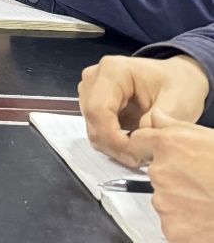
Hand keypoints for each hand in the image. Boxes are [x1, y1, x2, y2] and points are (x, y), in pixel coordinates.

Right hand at [79, 54, 209, 166]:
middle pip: (92, 119)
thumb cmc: (179, 85)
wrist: (178, 78)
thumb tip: (136, 141)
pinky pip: (96, 130)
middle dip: (113, 145)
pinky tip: (132, 146)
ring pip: (92, 127)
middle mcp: (94, 78)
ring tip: (139, 153)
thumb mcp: (177, 102)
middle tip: (140, 159)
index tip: (135, 155)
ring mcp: (91, 90)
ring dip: (112, 146)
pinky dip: (112, 144)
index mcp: (112, 71)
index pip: (98, 109)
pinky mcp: (94, 104)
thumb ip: (156, 121)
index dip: (112, 137)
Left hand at [127, 111, 213, 241]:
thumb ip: (176, 126)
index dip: (148, 148)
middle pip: (155, 174)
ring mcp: (164, 202)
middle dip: (173, 178)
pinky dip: (186, 225)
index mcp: (168, 146)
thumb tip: (157, 117)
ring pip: (164, 201)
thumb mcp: (209, 137)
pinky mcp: (173, 229)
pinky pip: (173, 226)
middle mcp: (160, 172)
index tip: (153, 153)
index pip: (139, 141)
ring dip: (180, 203)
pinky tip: (205, 219)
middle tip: (201, 184)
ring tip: (206, 202)